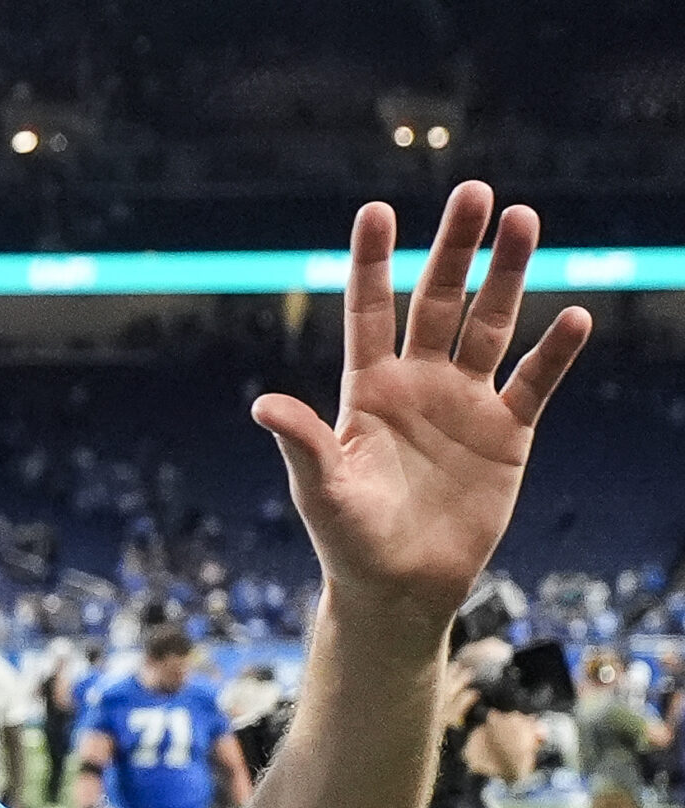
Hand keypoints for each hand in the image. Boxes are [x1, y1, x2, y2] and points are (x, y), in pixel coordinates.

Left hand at [254, 184, 591, 632]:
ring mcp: (465, 403)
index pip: (369, 311)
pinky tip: (574, 315)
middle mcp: (418, 384)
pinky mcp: (507, 433)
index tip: (376, 210)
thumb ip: (303, 442)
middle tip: (474, 192)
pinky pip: (534, 382)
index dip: (372, 263)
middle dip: (455, 248)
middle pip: (438, 301)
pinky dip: (555, 352)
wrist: (399, 586)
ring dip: (508, 275)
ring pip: (490, 324)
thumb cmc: (348, 540)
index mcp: (367, 390)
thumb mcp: (321, 490)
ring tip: (524, 219)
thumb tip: (263, 406)